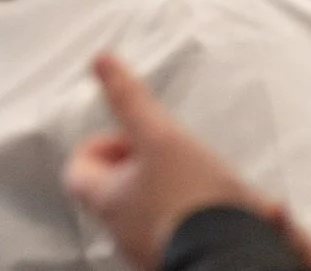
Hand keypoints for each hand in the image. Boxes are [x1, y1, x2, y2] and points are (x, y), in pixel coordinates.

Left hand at [63, 53, 310, 270]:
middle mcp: (121, 231)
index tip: (134, 137)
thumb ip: (130, 99)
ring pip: (145, 209)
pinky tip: (217, 203)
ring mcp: (148, 249)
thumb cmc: (193, 201)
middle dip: (141, 163)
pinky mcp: (176, 257)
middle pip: (114, 188)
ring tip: (198, 174)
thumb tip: (101, 60)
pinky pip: (175, 230)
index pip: (77, 169)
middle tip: (170, 152)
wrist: (233, 255)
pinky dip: (189, 212)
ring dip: (167, 187)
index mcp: (107, 201)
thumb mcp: (160, 136)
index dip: (102, 144)